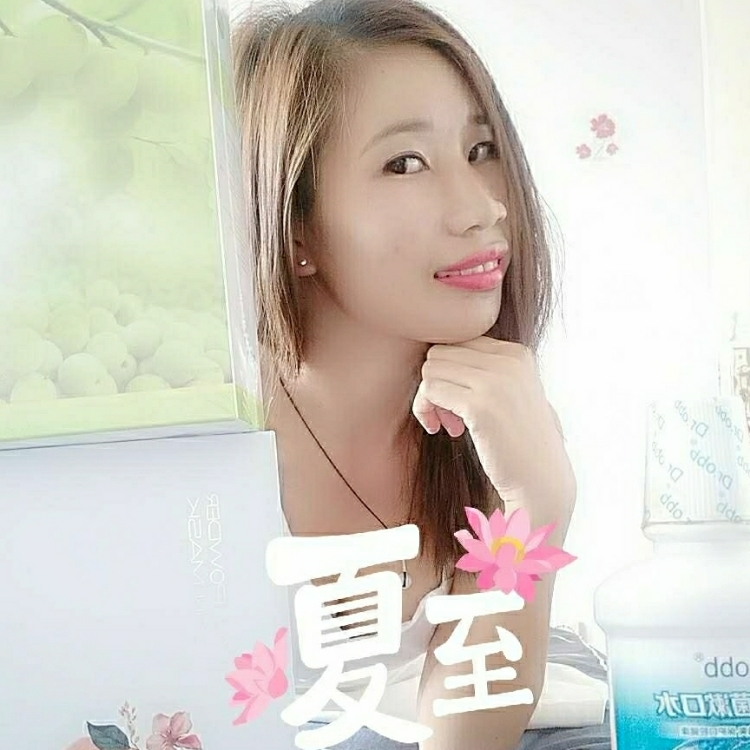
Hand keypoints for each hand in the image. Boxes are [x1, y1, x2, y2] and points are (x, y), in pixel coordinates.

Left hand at [412, 337, 574, 509]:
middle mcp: (509, 361)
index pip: (458, 342)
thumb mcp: (512, 393)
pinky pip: (428, 390)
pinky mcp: (480, 406)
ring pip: (430, 368)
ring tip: (448, 424)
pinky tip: (437, 429)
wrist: (540, 483)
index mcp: (518, 353)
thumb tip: (437, 352)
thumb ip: (487, 369)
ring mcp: (496, 382)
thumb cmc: (519, 442)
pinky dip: (424, 410)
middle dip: (436, 382)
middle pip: (440, 352)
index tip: (457, 402)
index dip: (450, 371)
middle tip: (448, 415)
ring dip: (429, 398)